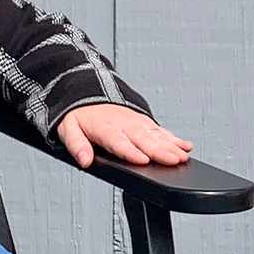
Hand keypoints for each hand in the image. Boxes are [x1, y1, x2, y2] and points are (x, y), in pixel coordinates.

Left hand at [55, 103, 192, 169]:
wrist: (85, 91)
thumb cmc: (77, 115)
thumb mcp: (68, 129)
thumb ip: (76, 145)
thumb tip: (84, 161)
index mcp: (104, 128)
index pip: (119, 143)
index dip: (131, 152)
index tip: (144, 160)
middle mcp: (123, 125)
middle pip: (144, 140)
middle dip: (161, 151)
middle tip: (175, 161)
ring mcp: (135, 122)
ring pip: (156, 135)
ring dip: (171, 145)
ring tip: (183, 156)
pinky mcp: (142, 121)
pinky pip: (160, 130)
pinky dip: (174, 138)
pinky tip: (185, 145)